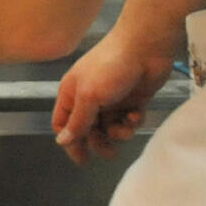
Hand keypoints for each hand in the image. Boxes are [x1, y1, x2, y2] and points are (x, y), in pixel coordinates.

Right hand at [51, 32, 173, 166]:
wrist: (145, 48)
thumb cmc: (110, 67)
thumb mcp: (89, 96)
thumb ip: (77, 121)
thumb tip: (61, 141)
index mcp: (72, 93)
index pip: (63, 123)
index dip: (71, 141)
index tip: (82, 158)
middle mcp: (89, 98)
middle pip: (88, 130)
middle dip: (99, 141)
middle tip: (110, 151)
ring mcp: (111, 99)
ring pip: (110, 128)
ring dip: (119, 132)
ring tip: (126, 127)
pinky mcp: (132, 100)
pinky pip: (128, 121)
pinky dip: (132, 121)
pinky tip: (136, 113)